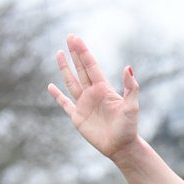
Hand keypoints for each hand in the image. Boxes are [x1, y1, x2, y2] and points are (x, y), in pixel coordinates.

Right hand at [48, 35, 141, 159]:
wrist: (122, 147)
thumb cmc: (129, 127)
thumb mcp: (132, 106)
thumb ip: (131, 87)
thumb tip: (128, 67)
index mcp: (104, 89)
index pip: (91, 66)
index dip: (83, 52)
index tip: (76, 38)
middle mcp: (92, 93)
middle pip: (81, 69)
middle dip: (75, 53)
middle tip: (69, 37)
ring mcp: (84, 104)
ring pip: (71, 82)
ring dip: (65, 68)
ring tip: (59, 53)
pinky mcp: (77, 117)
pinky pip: (65, 104)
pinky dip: (57, 96)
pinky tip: (51, 87)